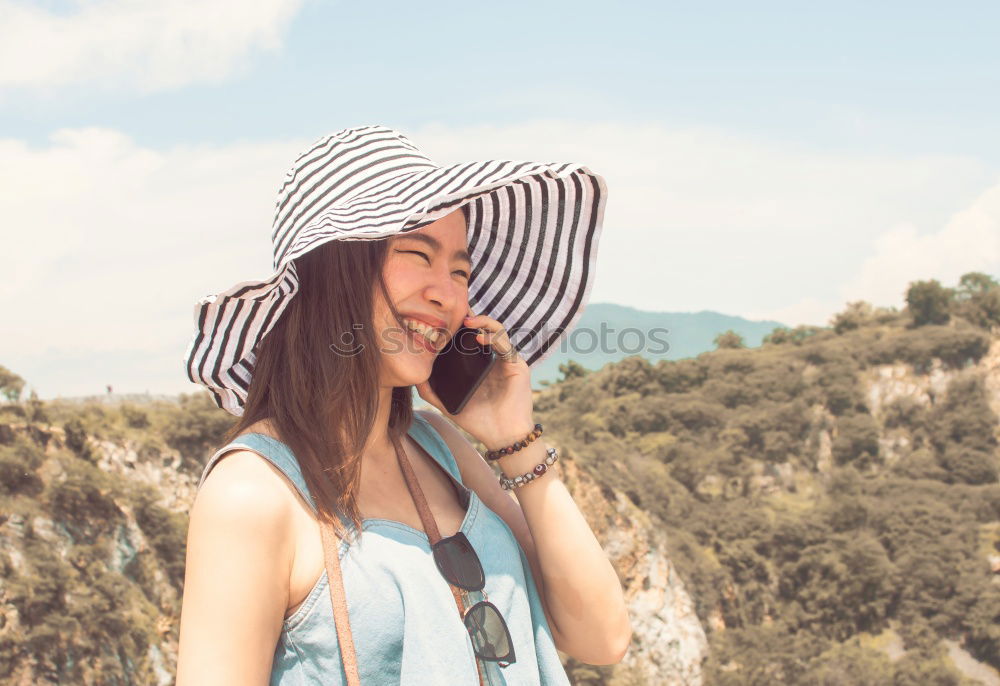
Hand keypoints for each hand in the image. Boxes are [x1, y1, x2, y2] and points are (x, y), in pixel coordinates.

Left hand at [415, 310, 534, 448]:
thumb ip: (432, 391)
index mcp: (478, 363)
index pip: (469, 337)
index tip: (444, 317)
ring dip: (483, 322)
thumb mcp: (449, 404)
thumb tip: (414, 378)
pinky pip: (506, 345)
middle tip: (455, 311)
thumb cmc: (478, 420)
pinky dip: (494, 339)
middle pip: (483, 328)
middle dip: (470, 316)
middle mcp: (493, 357)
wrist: (501, 437)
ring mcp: (506, 360)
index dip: (459, 325)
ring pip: (497, 331)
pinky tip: (480, 338)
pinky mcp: (517, 365)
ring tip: (467, 321)